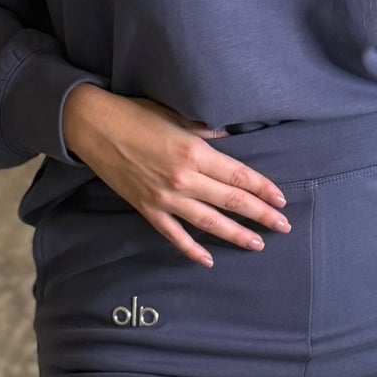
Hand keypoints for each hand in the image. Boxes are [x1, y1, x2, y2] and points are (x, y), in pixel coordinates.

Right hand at [61, 83, 289, 266]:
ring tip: (257, 244)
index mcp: (195, 152)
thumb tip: (230, 140)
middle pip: (232, 201)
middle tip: (283, 226)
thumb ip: (206, 133)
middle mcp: (184, 178)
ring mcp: (165, 198)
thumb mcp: (177, 117)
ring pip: (209, 222)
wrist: (94, 126)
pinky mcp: (148, 209)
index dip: (263, 189)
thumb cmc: (137, 115)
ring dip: (236, 235)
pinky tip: (209, 260)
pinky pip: (174, 235)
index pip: (239, 176)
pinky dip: (191, 250)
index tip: (281, 200)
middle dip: (261, 215)